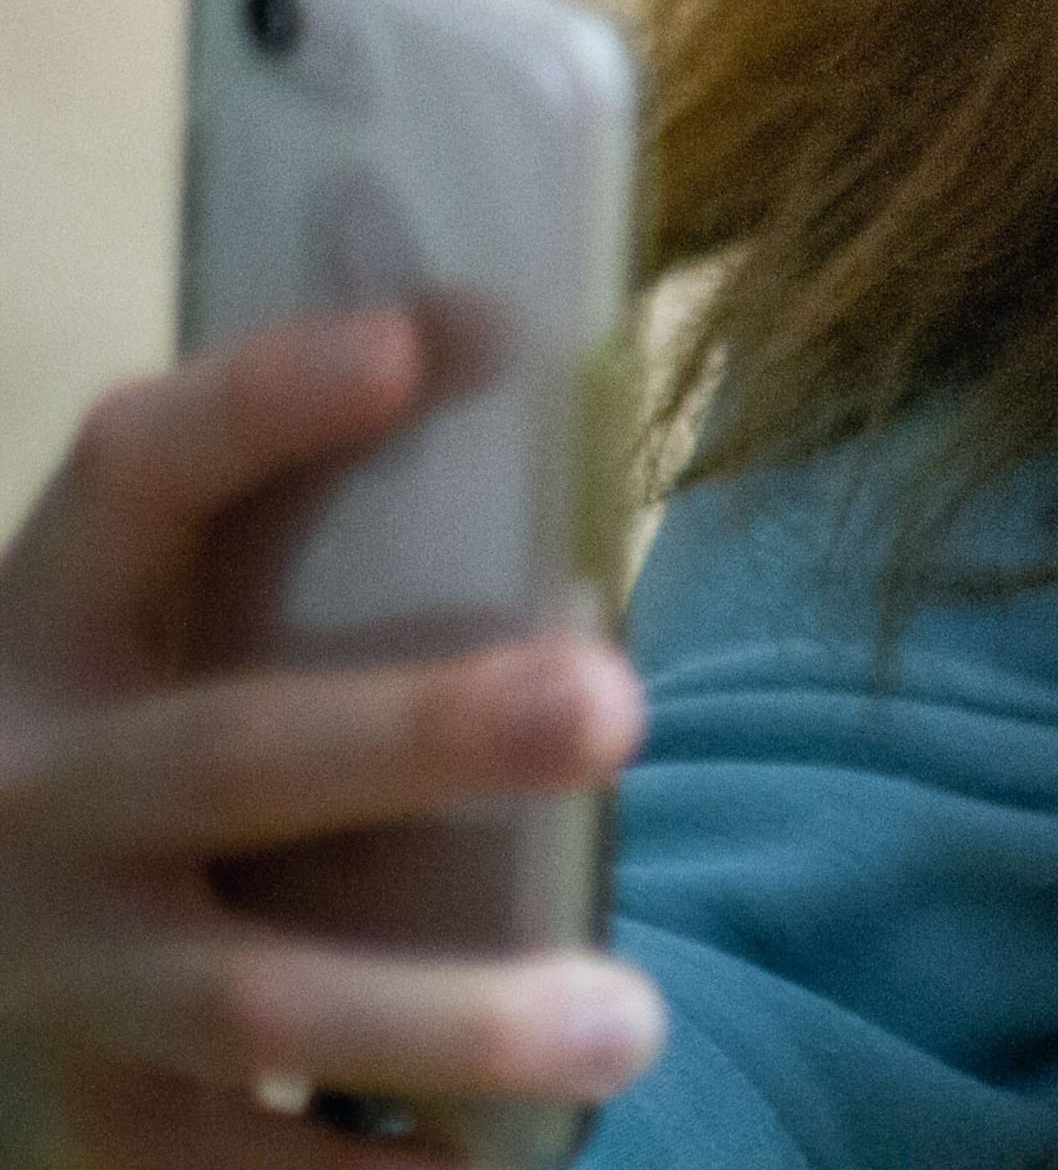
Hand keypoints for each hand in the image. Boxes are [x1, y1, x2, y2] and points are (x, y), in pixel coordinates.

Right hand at [0, 309, 662, 1164]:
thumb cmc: (140, 757)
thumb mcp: (168, 649)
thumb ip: (310, 564)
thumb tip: (554, 517)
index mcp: (49, 634)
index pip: (133, 480)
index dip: (260, 407)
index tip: (416, 340)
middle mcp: (32, 797)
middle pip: (236, 752)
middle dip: (428, 729)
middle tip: (618, 705)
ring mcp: (50, 979)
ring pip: (254, 995)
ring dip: (446, 1014)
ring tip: (629, 1025)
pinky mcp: (74, 1130)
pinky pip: (225, 1169)